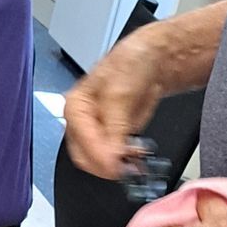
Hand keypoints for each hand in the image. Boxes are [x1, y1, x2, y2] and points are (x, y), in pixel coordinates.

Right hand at [63, 27, 166, 181]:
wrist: (152, 60)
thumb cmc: (130, 64)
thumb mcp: (120, 93)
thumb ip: (114, 126)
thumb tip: (111, 156)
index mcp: (75, 107)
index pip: (80, 141)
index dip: (99, 156)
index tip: (116, 166)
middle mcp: (82, 121)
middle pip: (85, 157)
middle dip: (107, 164)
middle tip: (127, 165)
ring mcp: (97, 131)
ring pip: (100, 162)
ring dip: (118, 164)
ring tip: (136, 157)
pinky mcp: (113, 137)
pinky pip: (116, 158)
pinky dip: (128, 160)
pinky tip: (138, 154)